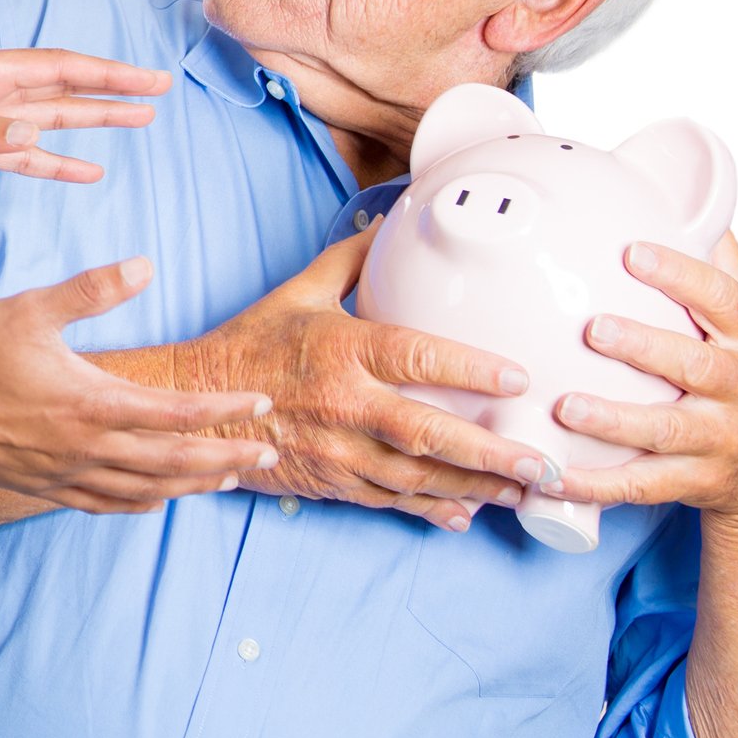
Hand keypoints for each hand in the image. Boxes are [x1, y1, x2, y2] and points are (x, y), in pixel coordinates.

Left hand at [0, 50, 172, 185]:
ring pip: (51, 121)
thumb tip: (32, 135)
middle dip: (113, 92)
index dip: (108, 74)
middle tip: (160, 92)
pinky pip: (24, 159)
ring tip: (140, 123)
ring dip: (94, 123)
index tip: (150, 78)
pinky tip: (87, 171)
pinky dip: (57, 164)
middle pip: (66, 90)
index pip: (60, 70)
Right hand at [0, 257, 279, 512]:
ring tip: (230, 478)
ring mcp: (66, 475)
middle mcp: (86, 448)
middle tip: (269, 455)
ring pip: (147, 490)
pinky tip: (160, 498)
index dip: (224, 410)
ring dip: (195, 485)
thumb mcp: (32, 309)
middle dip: (227, 460)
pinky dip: (144, 502)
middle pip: (176, 463)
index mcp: (91, 403)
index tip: (261, 404)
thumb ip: (93, 289)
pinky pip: (107, 504)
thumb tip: (145, 264)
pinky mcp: (44, 487)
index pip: (177, 413)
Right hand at [153, 224, 545, 530]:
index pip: (418, 356)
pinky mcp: (329, 481)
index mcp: (342, 350)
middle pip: (430, 433)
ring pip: (416, 477)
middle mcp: (344, 404)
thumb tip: (388, 223)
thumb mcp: (298, 291)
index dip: (471, 368)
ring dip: (474, 488)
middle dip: (492, 452)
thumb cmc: (250, 345)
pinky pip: (388, 501)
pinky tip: (465, 513)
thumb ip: (350, 261)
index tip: (518, 378)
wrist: (195, 406)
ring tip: (522, 493)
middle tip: (543, 464)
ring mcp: (337, 449)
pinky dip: (428, 509)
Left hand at [547, 232, 737, 523]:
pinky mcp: (697, 484)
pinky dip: (597, 482)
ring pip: (666, 432)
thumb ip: (722, 268)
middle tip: (593, 327)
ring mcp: (723, 441)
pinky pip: (642, 486)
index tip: (633, 253)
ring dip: (614, 420)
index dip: (681, 275)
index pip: (724, 300)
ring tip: (566, 406)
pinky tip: (554, 473)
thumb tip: (684, 195)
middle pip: (695, 366)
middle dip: (644, 347)